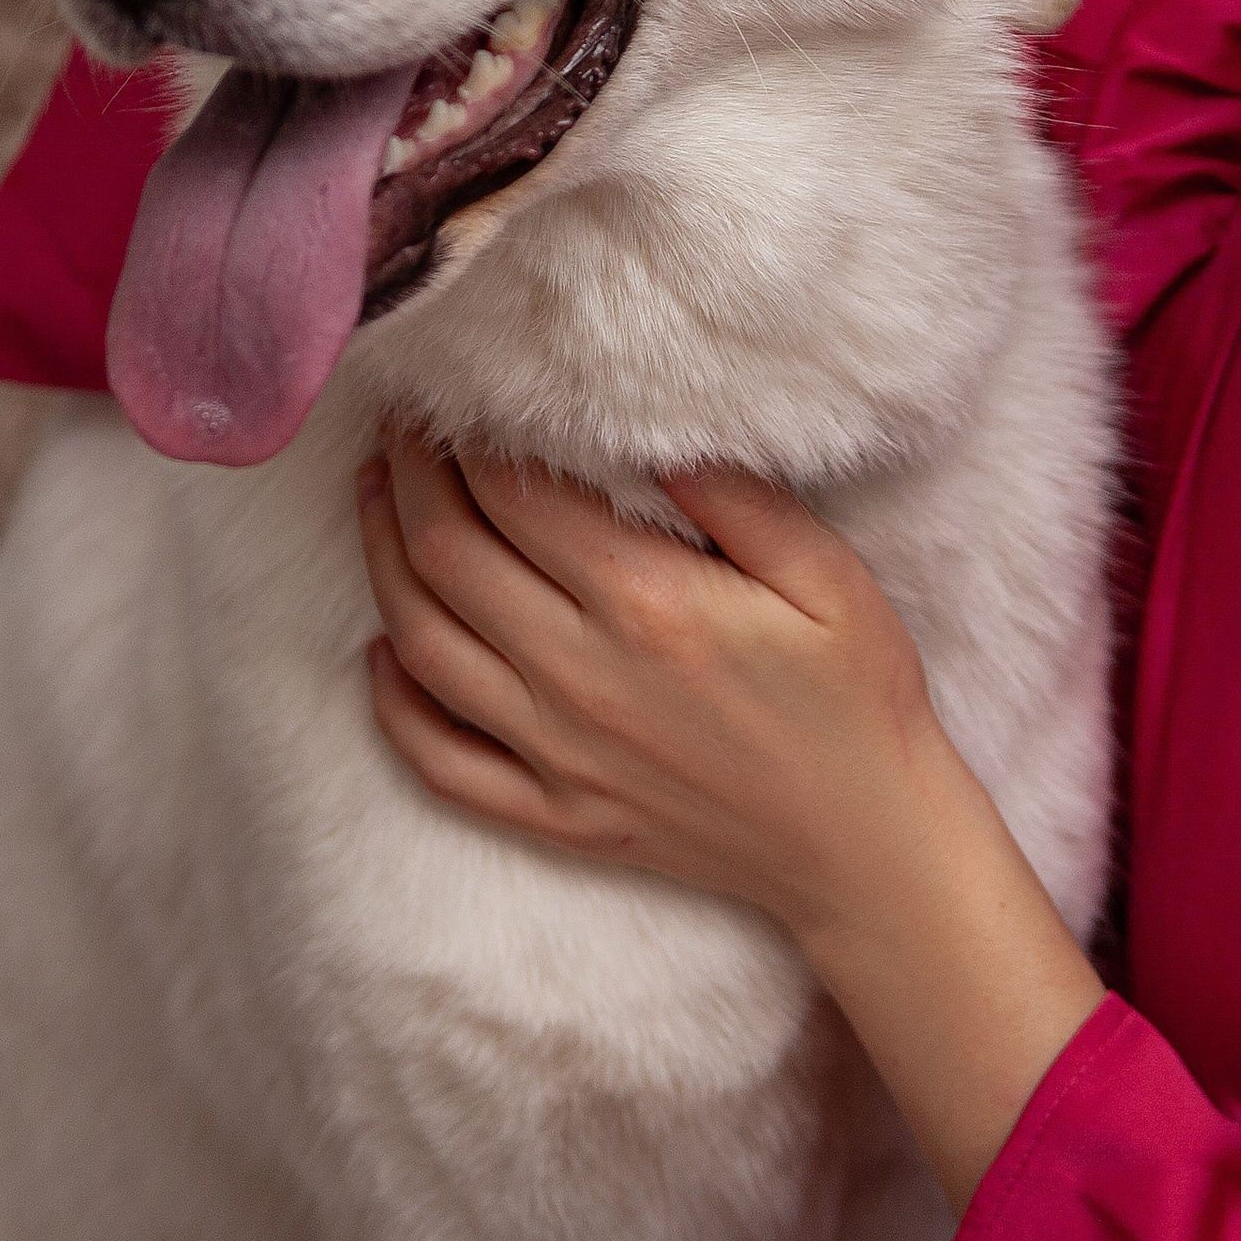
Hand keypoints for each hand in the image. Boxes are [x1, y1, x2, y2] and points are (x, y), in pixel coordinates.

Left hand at [356, 435, 1101, 1209]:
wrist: (862, 845)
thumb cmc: (854, 696)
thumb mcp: (825, 575)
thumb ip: (733, 497)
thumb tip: (648, 433)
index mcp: (645, 604)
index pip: (513, 497)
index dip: (465, 436)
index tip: (448, 394)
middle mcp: (580, 677)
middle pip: (448, 556)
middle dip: (410, 478)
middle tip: (402, 429)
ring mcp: (557, 754)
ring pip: (423, 644)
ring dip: (385, 563)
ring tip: (377, 503)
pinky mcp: (554, 814)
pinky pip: (437, 759)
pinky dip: (391, 703)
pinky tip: (380, 653)